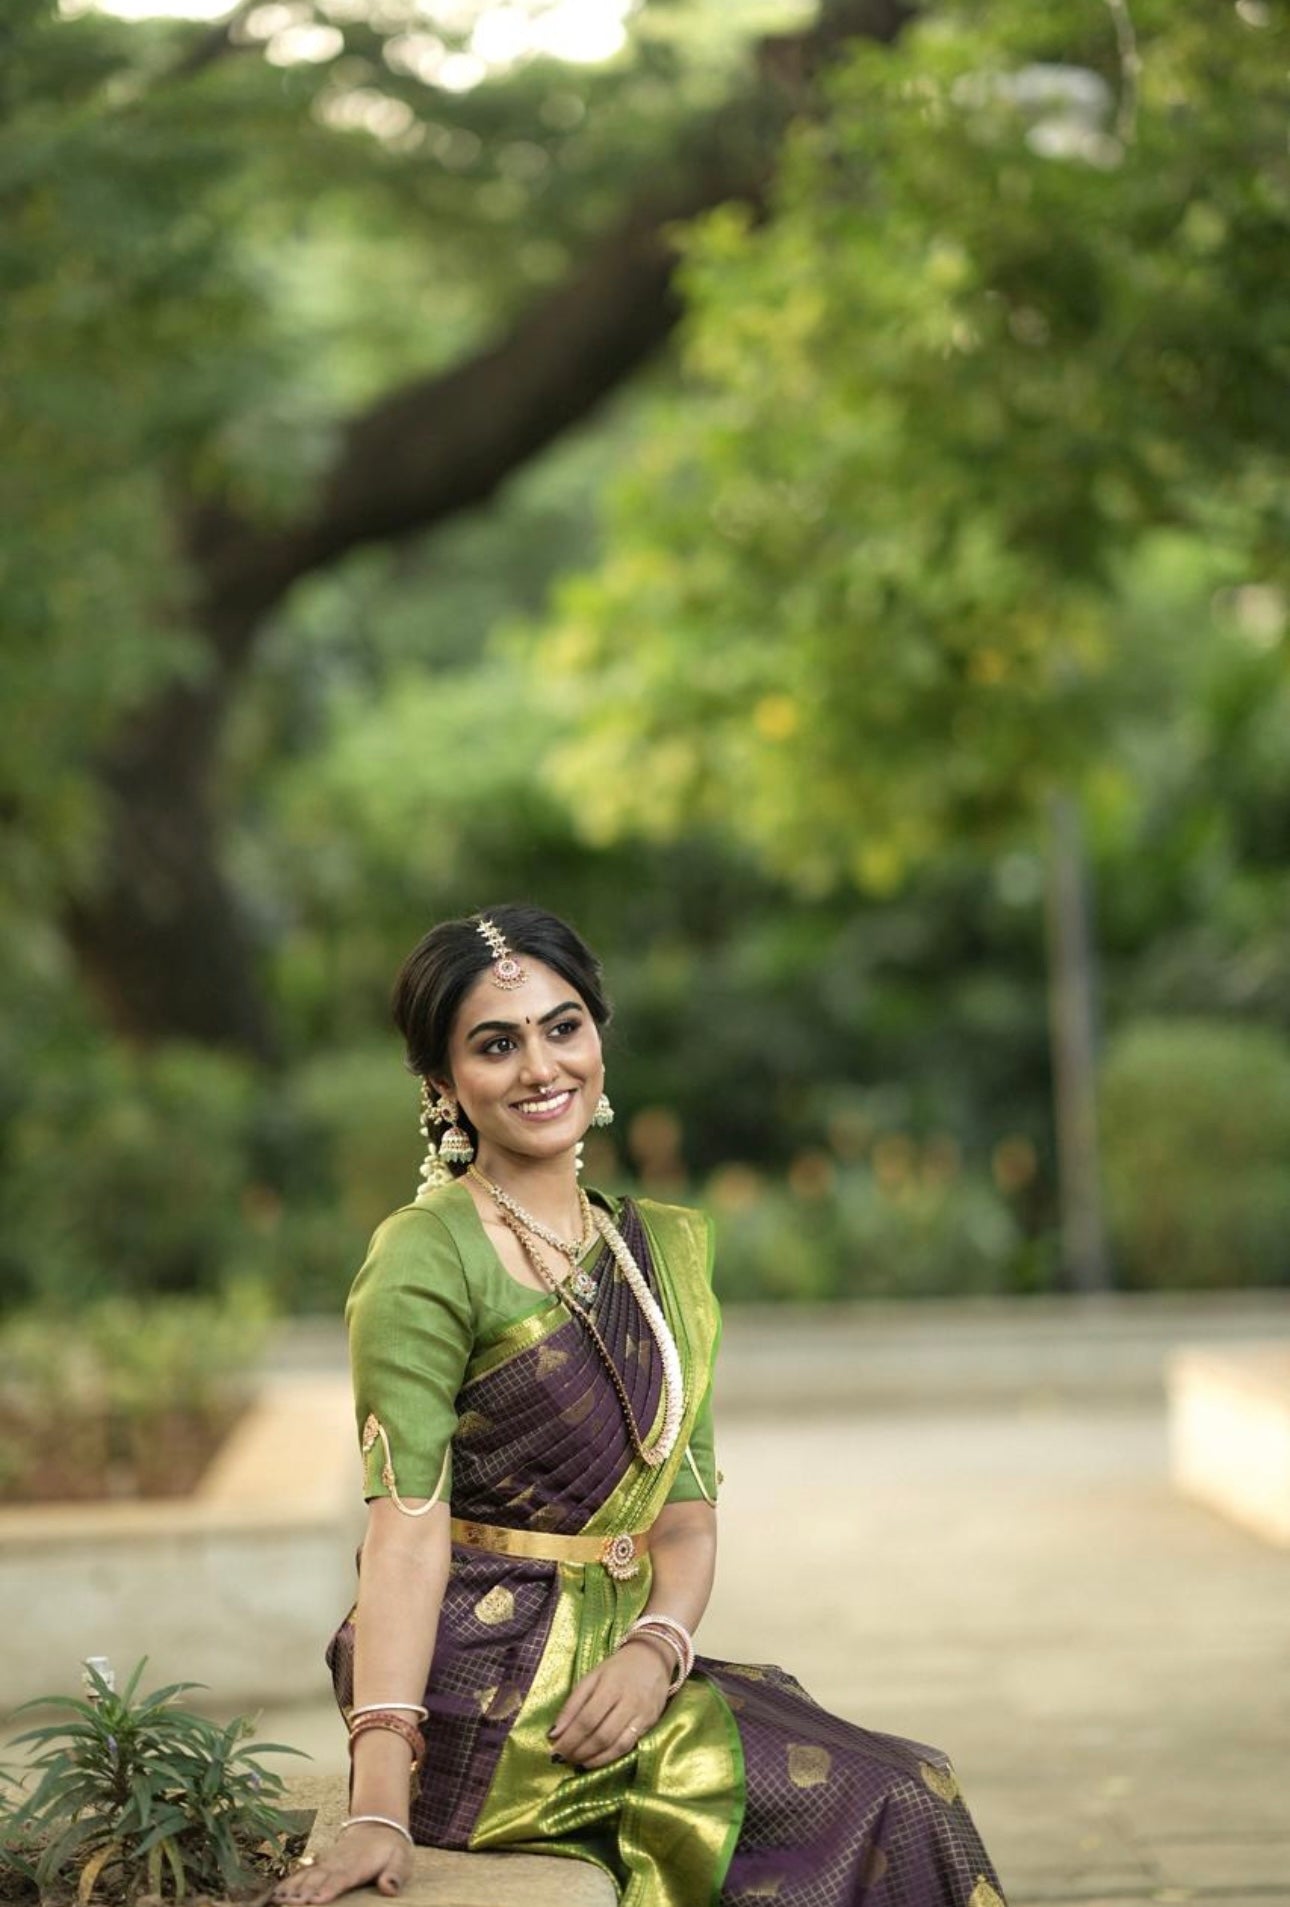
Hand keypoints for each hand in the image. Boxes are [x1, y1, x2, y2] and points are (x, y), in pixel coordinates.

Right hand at [273, 1823, 412, 1902]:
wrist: (378, 1827)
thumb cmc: (391, 1850)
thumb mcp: (401, 1859)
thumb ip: (396, 1874)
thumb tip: (389, 1888)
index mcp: (359, 1864)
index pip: (342, 1877)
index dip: (329, 1888)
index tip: (316, 1900)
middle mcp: (339, 1862)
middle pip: (319, 1878)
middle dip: (304, 1892)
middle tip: (288, 1904)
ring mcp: (327, 1861)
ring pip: (307, 1875)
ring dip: (292, 1888)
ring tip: (277, 1900)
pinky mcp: (320, 1864)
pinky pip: (303, 1873)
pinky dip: (289, 1883)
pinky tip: (276, 1894)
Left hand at [549, 1638, 670, 1769]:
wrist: (653, 1659)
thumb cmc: (617, 1668)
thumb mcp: (592, 1677)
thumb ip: (573, 1704)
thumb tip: (554, 1733)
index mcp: (610, 1685)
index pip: (586, 1719)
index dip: (569, 1738)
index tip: (554, 1750)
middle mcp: (628, 1702)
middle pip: (601, 1735)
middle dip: (578, 1751)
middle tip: (563, 1758)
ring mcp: (641, 1715)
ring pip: (615, 1745)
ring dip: (592, 1759)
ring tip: (576, 1762)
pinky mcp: (650, 1725)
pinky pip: (627, 1748)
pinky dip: (608, 1758)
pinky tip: (595, 1761)